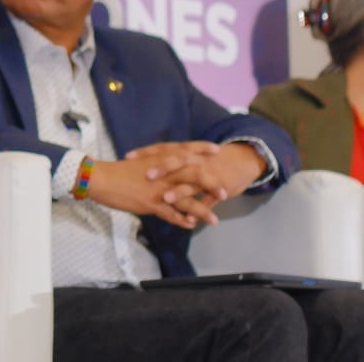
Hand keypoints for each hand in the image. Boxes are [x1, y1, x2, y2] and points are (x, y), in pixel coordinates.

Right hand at [85, 155, 220, 229]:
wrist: (100, 178)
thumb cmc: (119, 171)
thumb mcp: (141, 162)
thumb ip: (158, 164)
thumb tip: (170, 165)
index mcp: (159, 159)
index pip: (185, 151)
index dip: (201, 149)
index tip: (216, 150)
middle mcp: (162, 172)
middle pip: (194, 175)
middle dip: (211, 183)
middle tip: (224, 192)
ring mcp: (158, 188)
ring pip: (186, 199)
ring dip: (202, 210)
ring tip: (215, 220)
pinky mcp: (150, 203)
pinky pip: (171, 214)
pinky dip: (182, 220)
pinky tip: (191, 225)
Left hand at [127, 140, 264, 202]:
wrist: (241, 161)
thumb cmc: (209, 159)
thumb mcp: (189, 156)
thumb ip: (170, 160)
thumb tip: (144, 165)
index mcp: (186, 152)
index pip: (163, 148)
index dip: (146, 152)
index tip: (128, 156)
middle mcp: (196, 160)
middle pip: (178, 161)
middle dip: (163, 168)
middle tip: (147, 175)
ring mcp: (208, 174)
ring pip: (193, 182)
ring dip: (180, 191)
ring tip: (165, 199)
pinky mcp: (220, 189)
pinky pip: (209, 200)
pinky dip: (200, 209)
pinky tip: (190, 220)